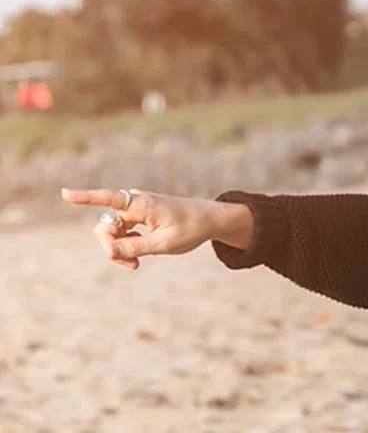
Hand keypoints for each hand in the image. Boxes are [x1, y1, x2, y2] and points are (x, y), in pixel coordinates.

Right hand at [61, 188, 243, 269]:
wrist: (210, 220)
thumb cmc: (191, 228)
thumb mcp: (165, 243)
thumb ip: (135, 247)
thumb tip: (108, 251)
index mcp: (142, 204)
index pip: (109, 199)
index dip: (85, 198)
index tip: (65, 194)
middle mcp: (136, 202)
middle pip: (107, 225)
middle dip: (111, 246)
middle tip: (131, 265)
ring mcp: (137, 209)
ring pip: (113, 231)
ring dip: (119, 248)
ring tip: (136, 264)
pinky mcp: (140, 217)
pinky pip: (122, 232)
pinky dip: (126, 245)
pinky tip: (137, 256)